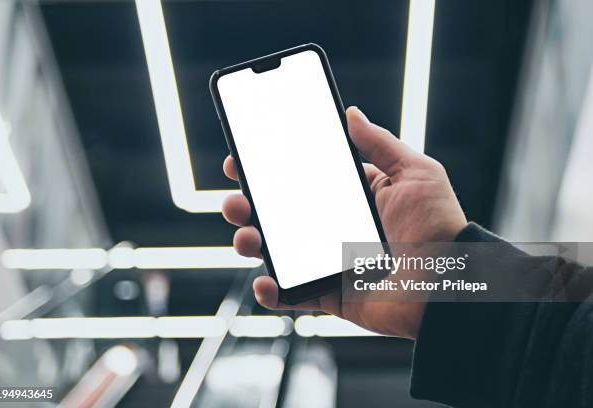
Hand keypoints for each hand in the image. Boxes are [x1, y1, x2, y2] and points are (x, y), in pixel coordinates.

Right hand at [222, 106, 466, 338]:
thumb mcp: (415, 173)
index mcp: (350, 198)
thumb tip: (351, 112)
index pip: (300, 181)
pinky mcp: (330, 295)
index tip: (241, 160)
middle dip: (248, 207)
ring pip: (277, 252)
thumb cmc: (439, 226)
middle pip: (279, 216)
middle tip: (237, 202)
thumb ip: (380, 143)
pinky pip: (292, 294)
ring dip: (251, 244)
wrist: (453, 284)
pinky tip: (266, 280)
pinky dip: (271, 291)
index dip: (268, 171)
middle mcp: (334, 229)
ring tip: (247, 237)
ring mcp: (329, 262)